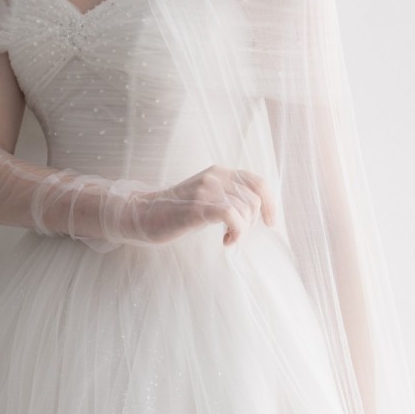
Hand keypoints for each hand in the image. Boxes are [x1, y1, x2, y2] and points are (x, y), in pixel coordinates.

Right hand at [125, 164, 276, 246]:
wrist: (143, 214)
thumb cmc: (176, 211)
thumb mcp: (206, 195)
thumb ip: (228, 195)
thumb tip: (256, 211)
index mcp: (219, 172)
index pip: (257, 182)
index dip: (270, 203)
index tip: (270, 222)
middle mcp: (215, 177)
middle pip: (254, 199)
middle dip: (251, 223)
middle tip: (235, 234)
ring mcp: (205, 190)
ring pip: (245, 209)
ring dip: (242, 231)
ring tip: (227, 239)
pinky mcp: (197, 207)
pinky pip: (231, 216)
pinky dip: (236, 232)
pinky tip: (225, 241)